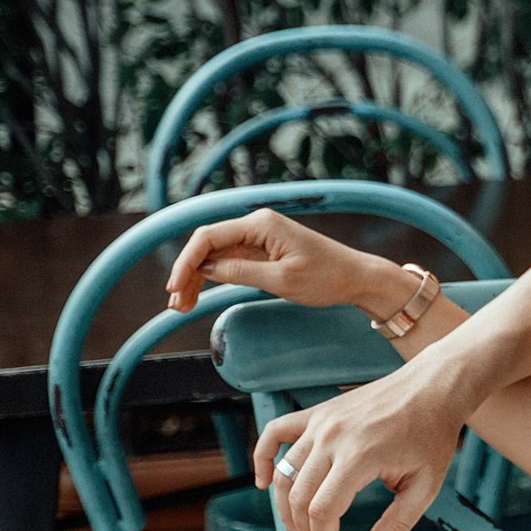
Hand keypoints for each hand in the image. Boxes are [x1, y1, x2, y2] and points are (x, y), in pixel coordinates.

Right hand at [162, 207, 410, 317]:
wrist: (356, 277)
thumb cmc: (326, 277)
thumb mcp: (281, 279)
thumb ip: (241, 272)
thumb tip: (205, 269)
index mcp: (261, 224)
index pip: (209, 237)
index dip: (186, 261)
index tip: (174, 287)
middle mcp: (257, 225)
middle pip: (207, 245)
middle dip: (187, 273)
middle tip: (175, 304)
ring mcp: (259, 237)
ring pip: (214, 255)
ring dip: (195, 278)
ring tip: (182, 306)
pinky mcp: (262, 250)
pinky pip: (228, 261)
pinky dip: (212, 278)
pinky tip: (198, 295)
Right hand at [251, 365, 469, 530]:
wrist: (433, 387)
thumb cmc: (432, 433)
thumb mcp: (425, 485)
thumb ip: (396, 524)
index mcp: (360, 457)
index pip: (322, 511)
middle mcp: (333, 438)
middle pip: (298, 497)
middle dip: (304, 529)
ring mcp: (322, 422)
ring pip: (284, 472)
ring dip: (283, 506)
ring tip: (297, 528)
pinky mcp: (318, 412)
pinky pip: (275, 431)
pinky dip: (262, 456)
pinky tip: (262, 481)